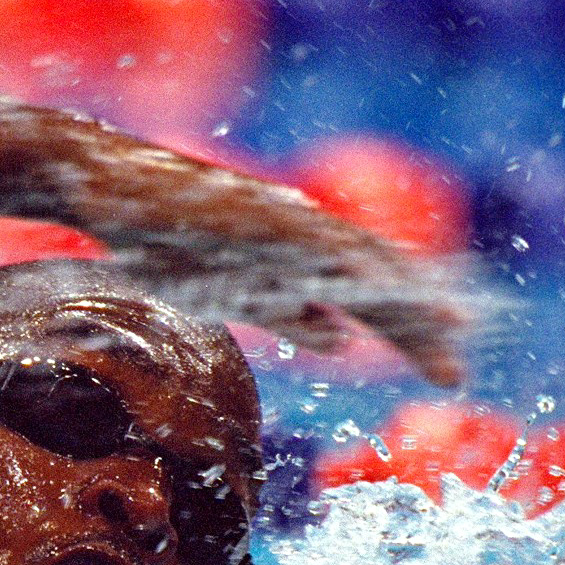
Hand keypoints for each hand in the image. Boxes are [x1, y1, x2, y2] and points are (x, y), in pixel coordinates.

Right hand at [102, 170, 469, 385]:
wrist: (110, 188)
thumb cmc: (167, 240)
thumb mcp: (238, 291)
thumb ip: (289, 312)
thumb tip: (341, 341)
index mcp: (307, 255)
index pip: (375, 298)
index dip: (414, 332)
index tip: (447, 374)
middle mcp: (306, 231)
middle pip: (379, 280)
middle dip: (419, 327)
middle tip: (454, 375)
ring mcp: (281, 218)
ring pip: (354, 256)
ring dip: (398, 292)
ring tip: (442, 325)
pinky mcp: (251, 209)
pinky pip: (303, 238)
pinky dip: (338, 259)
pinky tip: (366, 283)